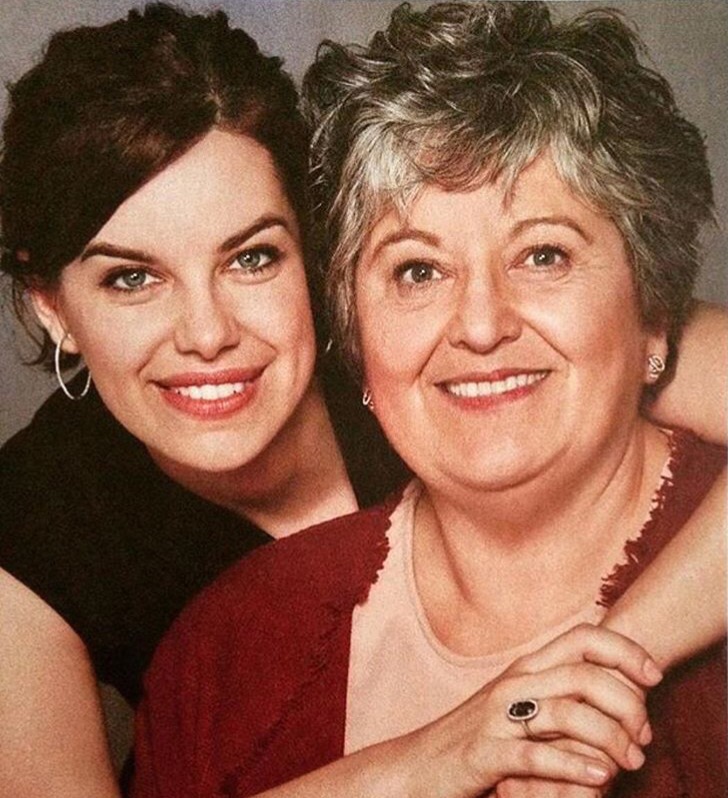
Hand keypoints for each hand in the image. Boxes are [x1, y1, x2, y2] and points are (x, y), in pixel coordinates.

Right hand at [405, 624, 659, 797]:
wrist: (418, 766)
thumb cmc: (479, 738)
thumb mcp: (521, 706)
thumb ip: (560, 693)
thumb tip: (619, 693)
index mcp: (527, 667)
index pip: (583, 637)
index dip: (625, 650)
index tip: (653, 677)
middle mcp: (514, 683)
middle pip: (584, 673)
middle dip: (627, 702)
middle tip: (643, 736)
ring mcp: (497, 717)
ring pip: (566, 713)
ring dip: (608, 739)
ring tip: (628, 763)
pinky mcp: (485, 753)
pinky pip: (535, 755)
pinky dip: (572, 766)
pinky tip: (598, 777)